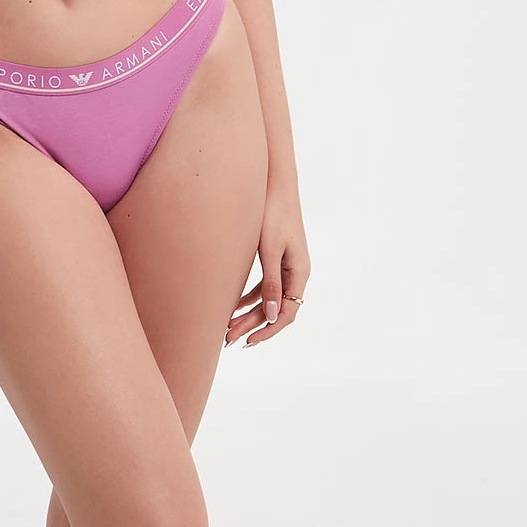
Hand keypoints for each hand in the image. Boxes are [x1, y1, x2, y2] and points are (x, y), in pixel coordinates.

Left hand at [225, 188, 309, 348]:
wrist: (273, 185)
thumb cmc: (272, 214)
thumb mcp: (269, 250)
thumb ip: (271, 282)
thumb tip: (272, 315)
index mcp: (299, 273)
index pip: (287, 313)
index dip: (268, 330)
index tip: (248, 340)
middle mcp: (295, 273)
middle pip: (275, 309)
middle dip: (252, 326)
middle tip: (228, 340)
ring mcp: (285, 266)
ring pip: (268, 300)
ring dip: (248, 314)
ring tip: (227, 329)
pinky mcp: (274, 258)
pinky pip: (263, 286)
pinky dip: (248, 298)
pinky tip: (231, 306)